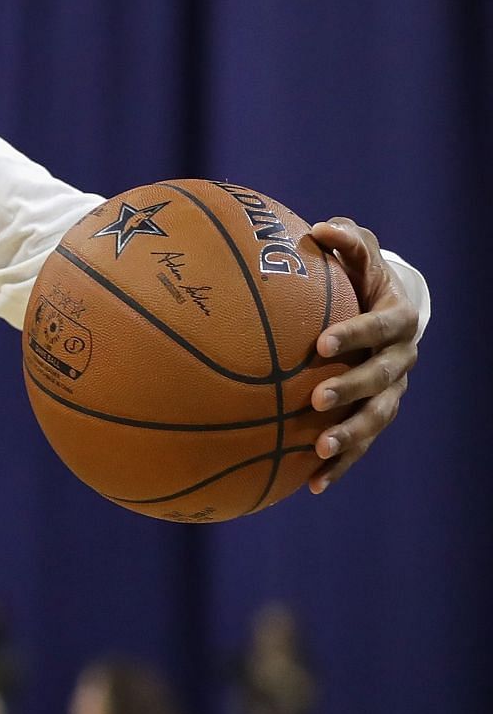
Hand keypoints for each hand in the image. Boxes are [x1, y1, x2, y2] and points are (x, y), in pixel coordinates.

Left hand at [306, 217, 420, 493]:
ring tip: (320, 448)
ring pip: (377, 418)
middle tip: (315, 398)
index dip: (356, 334)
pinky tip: (312, 485)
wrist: (387, 308)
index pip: (381, 326)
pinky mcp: (376, 415)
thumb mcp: (359, 252)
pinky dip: (340, 465)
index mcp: (397, 319)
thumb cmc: (361, 275)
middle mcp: (400, 359)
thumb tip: (318, 228)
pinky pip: (361, 443)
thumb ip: (344, 239)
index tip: (321, 343)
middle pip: (381, 379)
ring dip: (350, 436)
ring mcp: (392, 391)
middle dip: (351, 389)